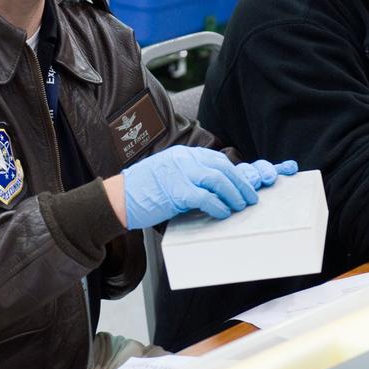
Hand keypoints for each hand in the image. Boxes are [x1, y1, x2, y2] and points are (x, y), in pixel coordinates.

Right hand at [122, 146, 296, 228]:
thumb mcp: (167, 175)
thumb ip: (188, 176)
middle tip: (250, 198)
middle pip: (223, 168)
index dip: (235, 173)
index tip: (244, 185)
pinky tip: (223, 213)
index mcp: (182, 155)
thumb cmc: (142, 191)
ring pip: (219, 180)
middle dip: (241, 184)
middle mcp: (183, 159)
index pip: (217, 159)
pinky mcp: (177, 191)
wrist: (118, 198)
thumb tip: (213, 189)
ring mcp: (180, 174)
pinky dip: (219, 206)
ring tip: (240, 206)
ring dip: (234, 195)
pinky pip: (206, 197)